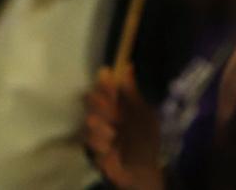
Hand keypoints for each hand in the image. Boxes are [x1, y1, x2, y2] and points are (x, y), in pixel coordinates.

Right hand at [85, 64, 162, 189]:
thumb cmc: (146, 141)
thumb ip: (133, 94)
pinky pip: (89, 137)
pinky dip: (101, 143)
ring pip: (90, 118)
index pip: (104, 85)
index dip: (104, 82)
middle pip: (91, 98)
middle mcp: (105, 112)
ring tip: (115, 135)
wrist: (142, 169)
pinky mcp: (91, 143)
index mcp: (118, 103)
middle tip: (115, 116)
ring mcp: (97, 127)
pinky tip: (110, 148)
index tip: (106, 77)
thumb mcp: (145, 116)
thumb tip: (128, 66)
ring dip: (104, 128)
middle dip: (102, 106)